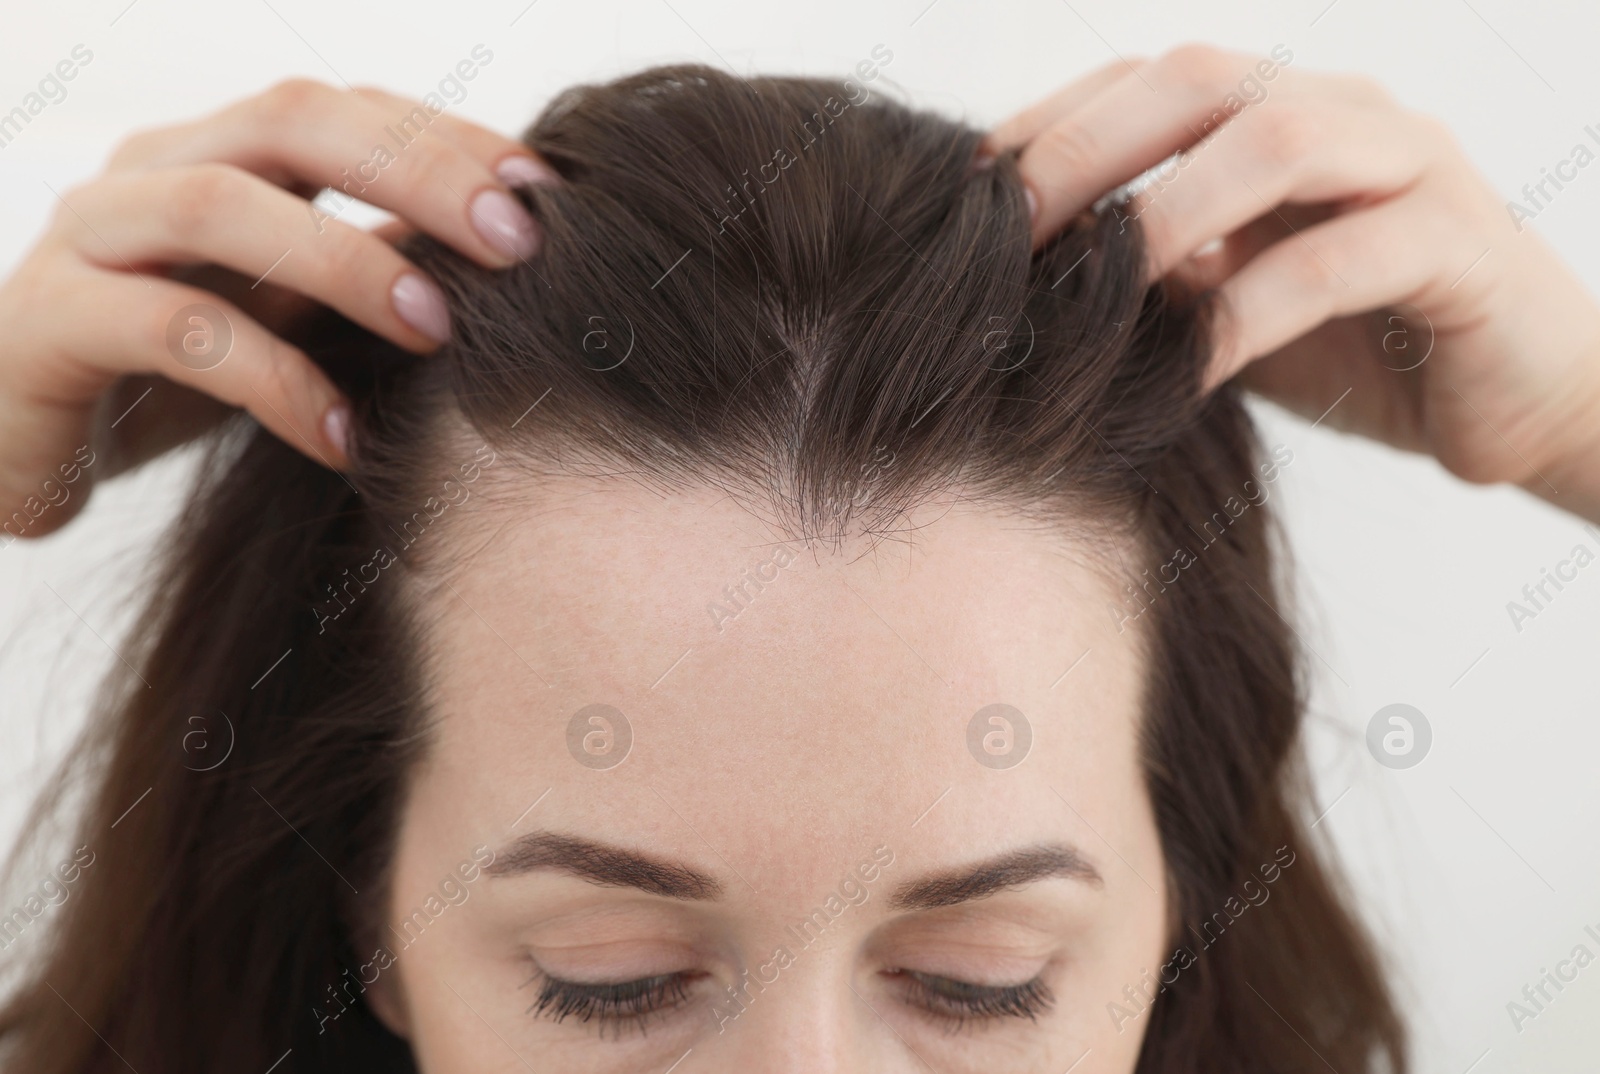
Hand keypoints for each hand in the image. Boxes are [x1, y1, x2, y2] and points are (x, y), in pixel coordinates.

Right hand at [0, 78, 555, 538]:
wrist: (20, 446)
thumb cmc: (179, 381)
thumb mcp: (289, 317)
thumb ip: (368, 277)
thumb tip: (513, 268)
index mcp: (220, 154)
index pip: (346, 111)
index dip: (446, 138)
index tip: (546, 191)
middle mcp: (151, 170)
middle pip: (289, 122)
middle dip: (414, 172)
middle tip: (515, 240)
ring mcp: (88, 237)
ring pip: (218, 207)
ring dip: (343, 262)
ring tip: (436, 329)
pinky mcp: (45, 325)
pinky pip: (167, 330)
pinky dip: (269, 379)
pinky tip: (343, 436)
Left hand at [984, 45, 1599, 522]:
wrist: (1513, 406)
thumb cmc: (1358, 348)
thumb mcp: (1230, 304)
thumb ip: (1155, 277)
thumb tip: (1029, 282)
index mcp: (1280, 116)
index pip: (1151, 83)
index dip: (1054, 124)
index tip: (970, 192)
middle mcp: (1344, 116)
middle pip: (1204, 79)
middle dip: (1090, 146)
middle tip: (1010, 229)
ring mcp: (1408, 169)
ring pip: (1278, 141)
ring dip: (1170, 208)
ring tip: (1095, 285)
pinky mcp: (1461, 247)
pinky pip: (1347, 258)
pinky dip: (1257, 307)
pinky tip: (1193, 363)